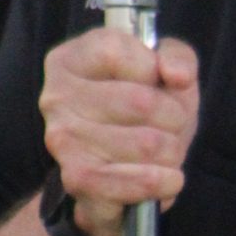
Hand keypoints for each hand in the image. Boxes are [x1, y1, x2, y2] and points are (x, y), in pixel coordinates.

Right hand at [39, 28, 199, 235]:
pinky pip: (138, 183)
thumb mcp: (165, 67)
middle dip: (175, 117)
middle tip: (172, 123)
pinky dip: (165, 181)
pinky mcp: (79, 180)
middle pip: (141, 102)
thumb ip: (177, 57)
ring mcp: (63, 141)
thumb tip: (178, 76)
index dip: (151, 67)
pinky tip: (168, 178)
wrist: (124, 166)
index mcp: (70, 60)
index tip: (156, 79)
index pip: (114, 52)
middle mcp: (57, 98)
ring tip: (165, 150)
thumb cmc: (145, 106)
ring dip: (173, 150)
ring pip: (147, 144)